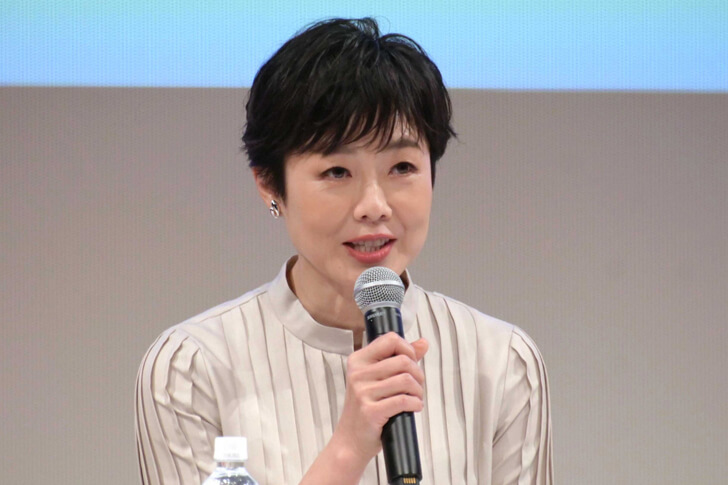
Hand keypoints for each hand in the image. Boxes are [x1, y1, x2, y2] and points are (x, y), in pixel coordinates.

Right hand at [332, 333, 428, 466]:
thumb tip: (423, 343)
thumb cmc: (366, 407)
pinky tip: (413, 407)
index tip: (412, 363)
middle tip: (417, 386)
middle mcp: (358, 374)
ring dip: (418, 391)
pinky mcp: (370, 411)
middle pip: (403, 361)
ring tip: (416, 398)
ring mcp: (362, 393)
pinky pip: (403, 401)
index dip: (408, 349)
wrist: (350, 440)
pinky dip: (415, 404)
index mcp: (358, 360)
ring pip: (406, 380)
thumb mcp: (377, 379)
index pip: (390, 339)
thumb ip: (399, 358)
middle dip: (418, 374)